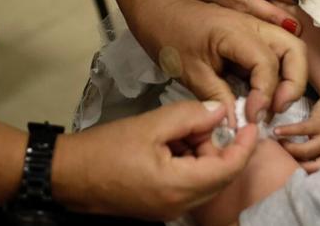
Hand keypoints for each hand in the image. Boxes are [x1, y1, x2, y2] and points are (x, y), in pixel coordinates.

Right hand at [52, 101, 258, 220]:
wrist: (66, 174)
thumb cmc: (104, 149)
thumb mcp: (151, 124)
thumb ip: (190, 116)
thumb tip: (221, 110)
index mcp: (179, 187)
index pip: (228, 168)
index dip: (244, 145)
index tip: (252, 123)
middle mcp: (178, 205)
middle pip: (218, 177)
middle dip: (220, 145)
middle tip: (206, 118)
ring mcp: (168, 209)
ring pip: (203, 180)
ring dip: (201, 152)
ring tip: (180, 127)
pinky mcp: (158, 206)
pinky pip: (186, 185)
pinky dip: (188, 162)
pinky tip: (171, 141)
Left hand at [132, 0, 307, 127]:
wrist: (162, 12)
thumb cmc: (172, 38)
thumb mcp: (190, 72)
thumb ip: (217, 97)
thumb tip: (237, 126)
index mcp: (236, 32)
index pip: (266, 62)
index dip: (265, 93)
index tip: (252, 116)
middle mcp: (255, 26)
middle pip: (295, 50)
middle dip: (293, 84)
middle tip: (274, 110)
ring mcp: (258, 29)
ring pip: (293, 50)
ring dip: (291, 80)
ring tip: (273, 106)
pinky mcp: (256, 37)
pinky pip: (279, 55)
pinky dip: (280, 76)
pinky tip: (264, 96)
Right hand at [160, 0, 296, 32]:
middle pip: (241, 4)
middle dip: (270, 16)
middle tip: (297, 26)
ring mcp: (190, 1)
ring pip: (229, 18)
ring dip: (258, 27)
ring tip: (285, 35)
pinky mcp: (188, 12)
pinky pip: (219, 22)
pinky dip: (240, 29)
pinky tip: (259, 36)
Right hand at [274, 95, 319, 172]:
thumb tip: (299, 158)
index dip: (307, 175)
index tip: (291, 174)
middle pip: (313, 167)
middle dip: (296, 166)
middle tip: (282, 161)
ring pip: (306, 151)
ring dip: (289, 149)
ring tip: (278, 144)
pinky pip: (300, 130)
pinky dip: (287, 131)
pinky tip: (276, 131)